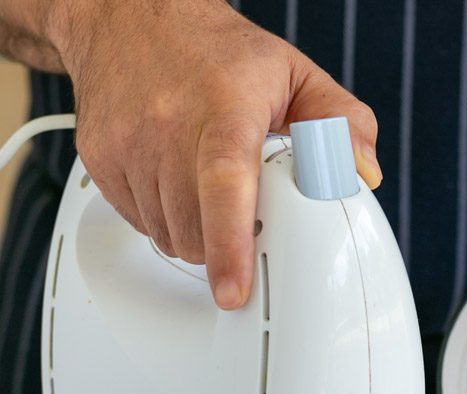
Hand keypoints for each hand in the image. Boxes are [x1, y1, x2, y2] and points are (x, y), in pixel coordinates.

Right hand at [53, 0, 380, 308]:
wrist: (129, 16)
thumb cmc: (217, 55)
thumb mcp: (294, 75)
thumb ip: (344, 123)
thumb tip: (362, 175)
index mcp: (225, 104)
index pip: (226, 182)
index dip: (230, 244)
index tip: (234, 290)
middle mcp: (170, 122)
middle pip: (196, 229)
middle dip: (226, 247)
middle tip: (246, 219)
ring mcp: (129, 143)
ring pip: (169, 237)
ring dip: (197, 236)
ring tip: (209, 192)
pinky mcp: (102, 160)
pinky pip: (142, 224)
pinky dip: (165, 221)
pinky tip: (177, 183)